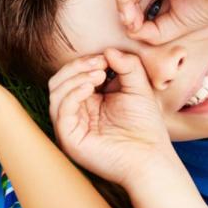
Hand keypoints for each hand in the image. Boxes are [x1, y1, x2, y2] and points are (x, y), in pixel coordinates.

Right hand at [49, 50, 175, 187]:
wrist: (151, 158)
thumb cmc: (145, 127)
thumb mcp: (138, 87)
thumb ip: (127, 66)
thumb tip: (109, 49)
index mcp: (87, 101)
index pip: (73, 75)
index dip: (85, 62)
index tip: (105, 57)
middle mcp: (75, 113)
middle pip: (59, 80)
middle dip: (77, 66)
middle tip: (99, 63)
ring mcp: (70, 125)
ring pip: (55, 92)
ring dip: (75, 77)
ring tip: (98, 75)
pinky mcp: (69, 138)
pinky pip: (60, 110)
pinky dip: (72, 94)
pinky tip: (90, 88)